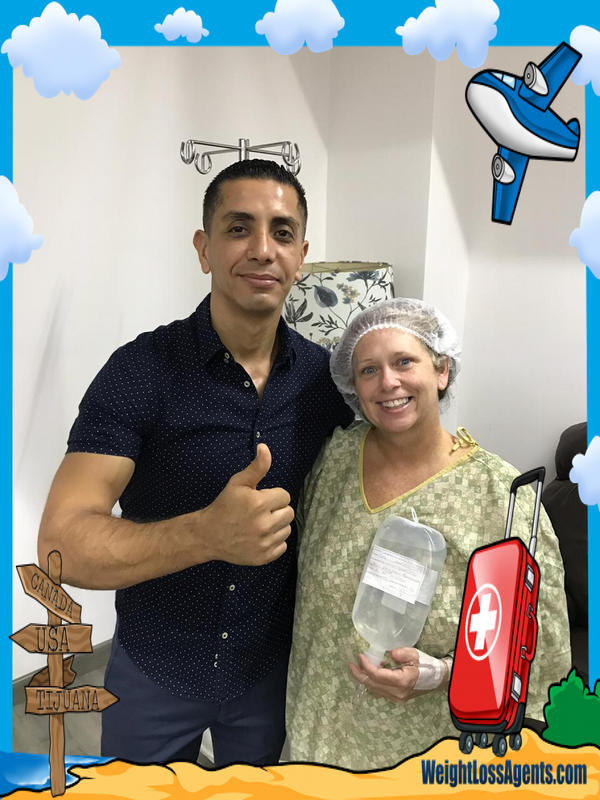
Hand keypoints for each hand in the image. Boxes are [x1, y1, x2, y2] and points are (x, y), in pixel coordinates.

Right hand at [201, 444, 293, 565]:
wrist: (208, 535)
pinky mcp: (264, 557)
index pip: (285, 496)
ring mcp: (264, 543)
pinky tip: (260, 537)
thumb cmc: (224, 506)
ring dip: (277, 525)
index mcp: (259, 503)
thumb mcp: (238, 483)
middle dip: (277, 510)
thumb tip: (265, 447)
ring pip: (287, 529)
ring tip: (259, 524)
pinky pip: (283, 546)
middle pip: (289, 513)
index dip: (273, 496)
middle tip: (260, 512)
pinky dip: (274, 541)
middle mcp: (264, 524)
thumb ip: (256, 467)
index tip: (260, 499)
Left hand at [349, 647, 443, 702]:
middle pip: (372, 685)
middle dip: (359, 674)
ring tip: (358, 666)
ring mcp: (397, 697)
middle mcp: (397, 693)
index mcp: (402, 682)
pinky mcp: (396, 697)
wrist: (437, 679)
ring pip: (375, 689)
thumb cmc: (426, 665)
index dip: (366, 666)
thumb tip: (389, 654)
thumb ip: (401, 653)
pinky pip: (380, 690)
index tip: (360, 656)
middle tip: (351, 664)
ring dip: (365, 678)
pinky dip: (373, 681)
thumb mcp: (414, 654)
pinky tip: (372, 671)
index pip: (377, 675)